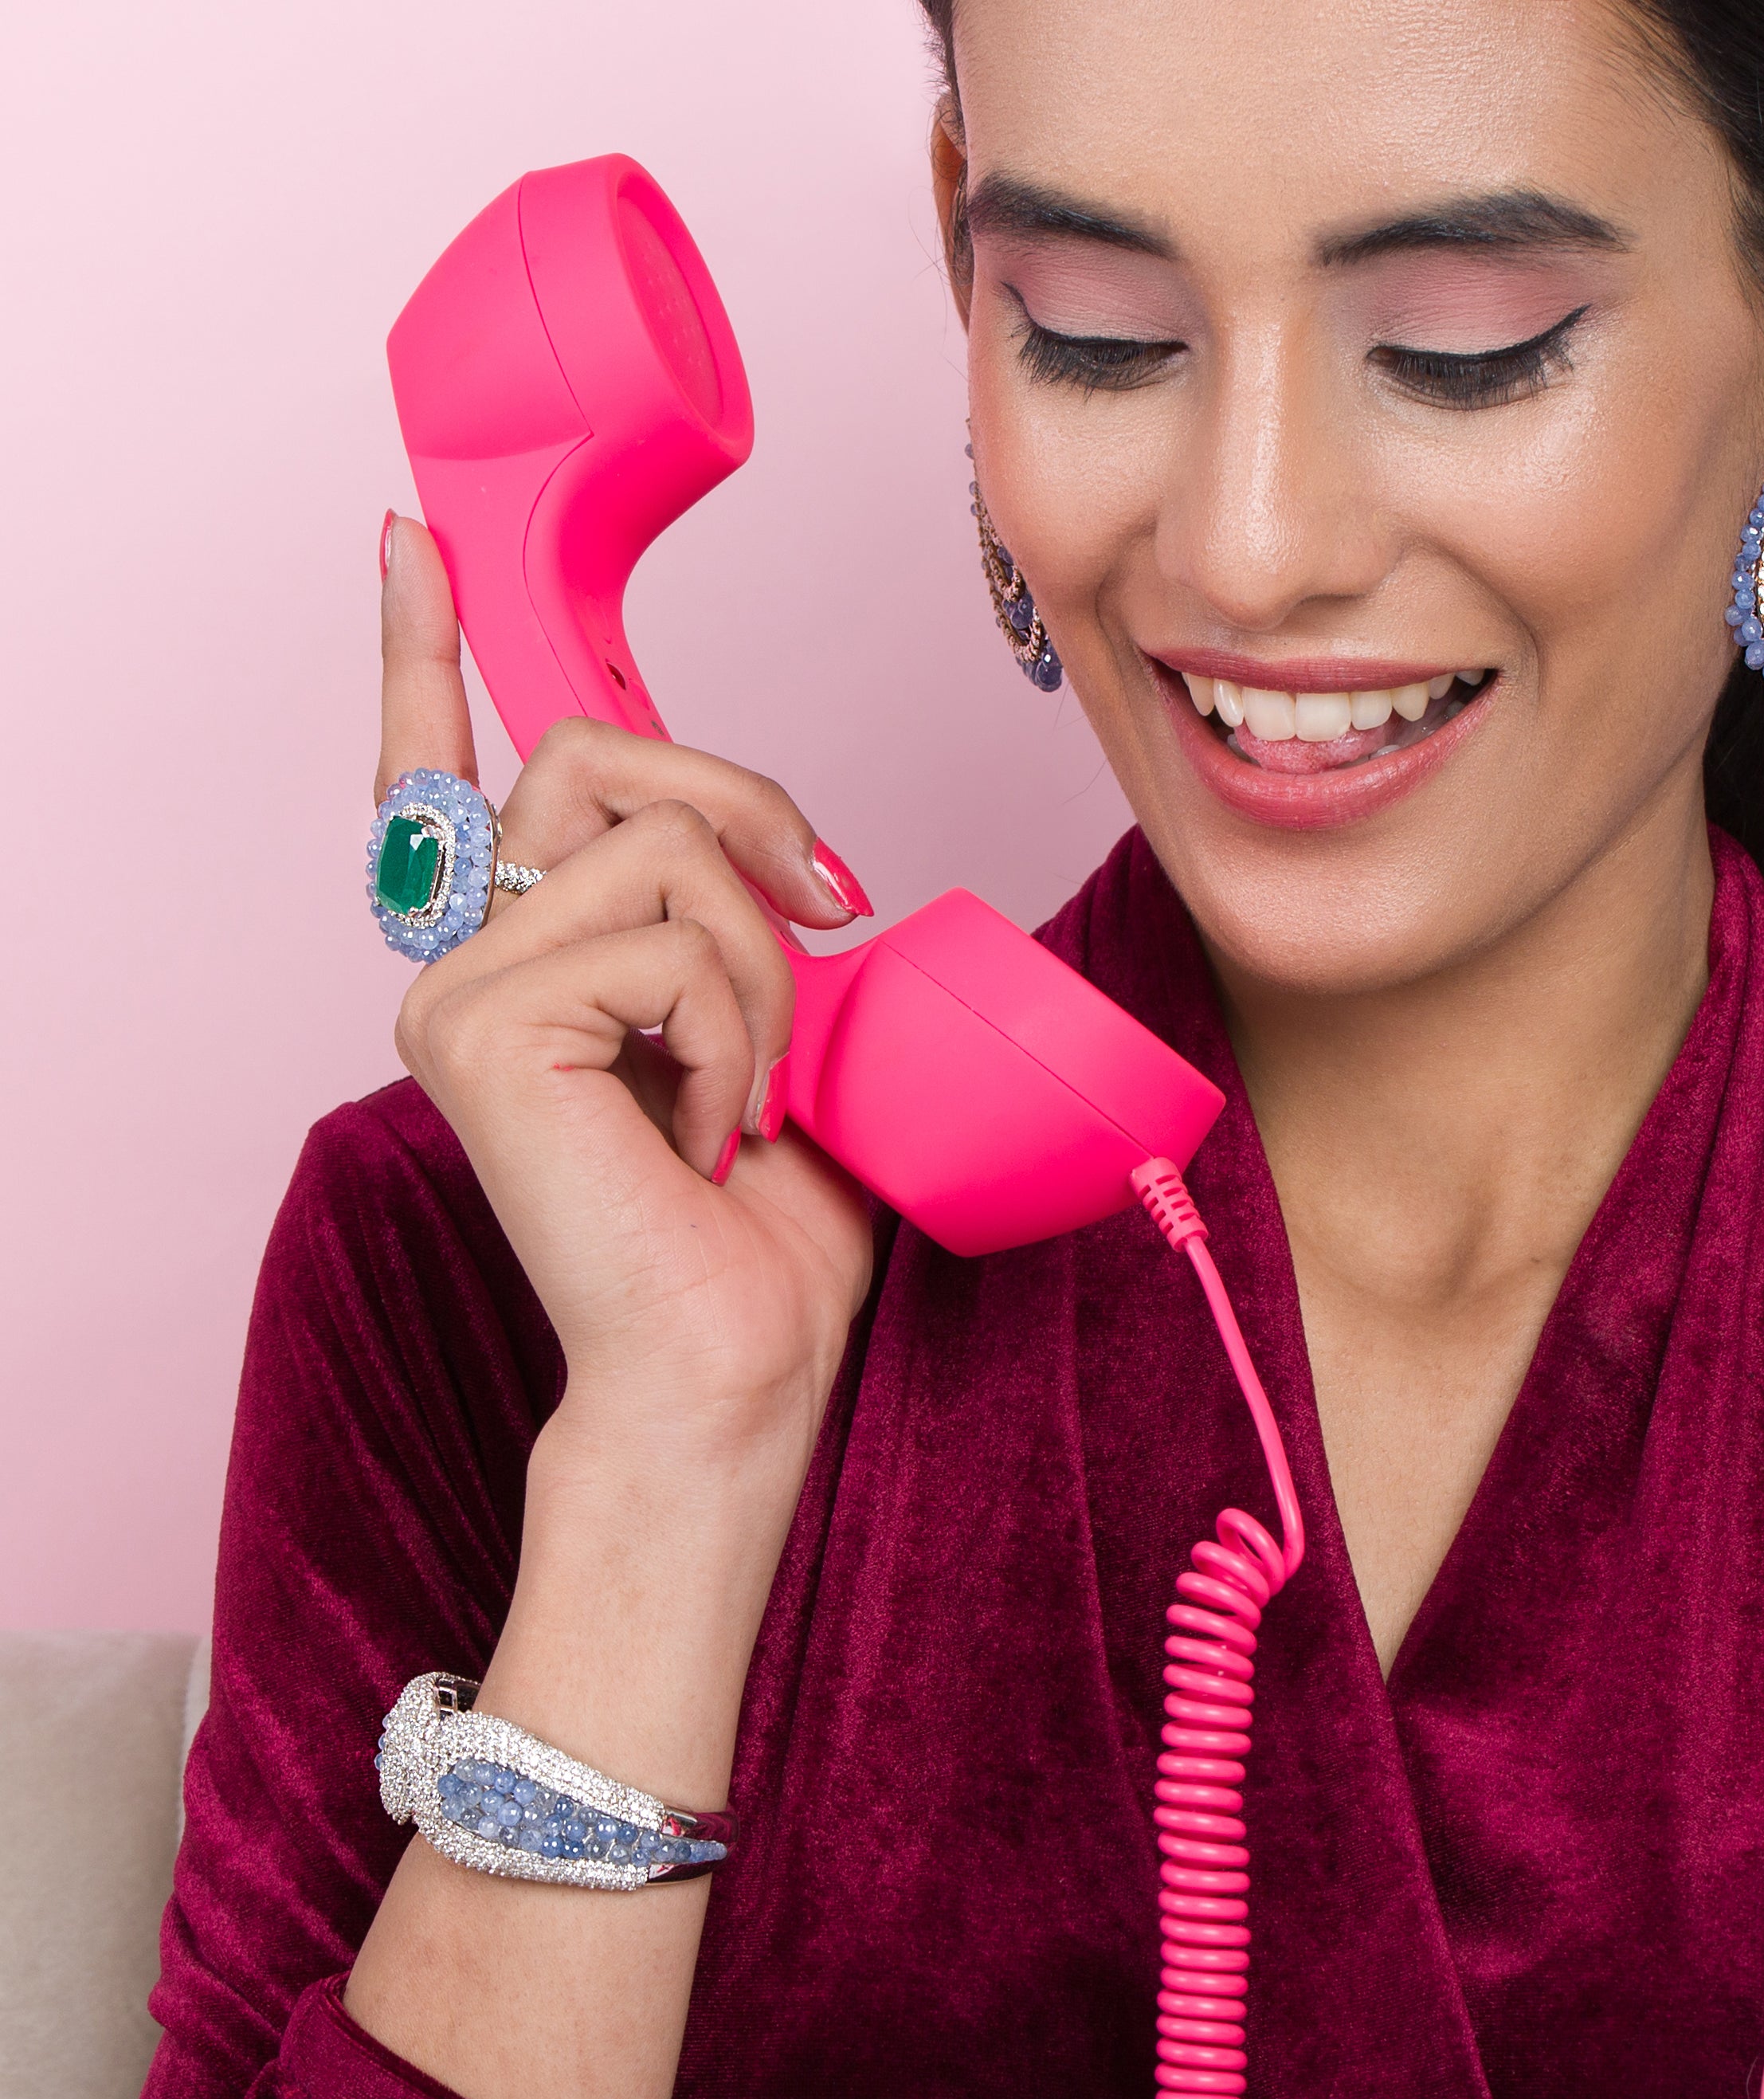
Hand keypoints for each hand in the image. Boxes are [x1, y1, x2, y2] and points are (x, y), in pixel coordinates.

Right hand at [378, 515, 876, 1435]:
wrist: (737, 1360)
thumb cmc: (762, 1222)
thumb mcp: (777, 1028)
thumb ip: (740, 921)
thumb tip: (780, 849)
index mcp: (526, 950)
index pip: (450, 772)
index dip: (426, 650)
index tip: (409, 543)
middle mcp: (465, 957)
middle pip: (598, 757)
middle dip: (748, 804)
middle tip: (826, 904)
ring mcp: (459, 990)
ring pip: (663, 847)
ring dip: (762, 965)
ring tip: (750, 1087)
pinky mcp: (482, 1027)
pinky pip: (669, 939)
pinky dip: (739, 1030)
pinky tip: (715, 1130)